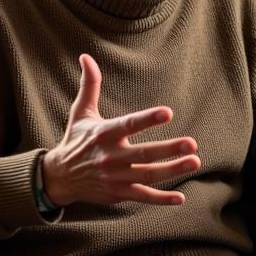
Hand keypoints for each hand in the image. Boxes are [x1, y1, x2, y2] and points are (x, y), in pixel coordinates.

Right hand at [42, 54, 200, 205]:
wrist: (60, 177)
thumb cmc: (77, 140)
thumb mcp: (81, 112)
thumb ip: (90, 85)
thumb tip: (86, 56)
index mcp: (104, 134)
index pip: (129, 125)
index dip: (148, 119)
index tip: (168, 113)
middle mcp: (111, 156)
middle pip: (144, 153)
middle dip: (169, 149)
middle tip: (192, 143)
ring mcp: (116, 177)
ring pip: (148, 175)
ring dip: (173, 170)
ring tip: (195, 161)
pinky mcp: (118, 194)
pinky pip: (143, 197)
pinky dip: (161, 199)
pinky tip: (180, 197)